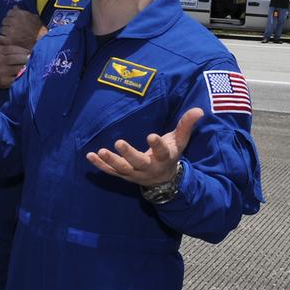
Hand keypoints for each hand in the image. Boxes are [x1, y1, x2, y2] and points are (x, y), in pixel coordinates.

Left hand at [0, 6, 44, 49]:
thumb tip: (15, 7)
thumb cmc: (38, 29)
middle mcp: (13, 21)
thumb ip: (22, 12)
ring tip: (12, 36)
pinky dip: (2, 40)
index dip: (11, 17)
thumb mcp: (33, 17)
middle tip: (13, 30)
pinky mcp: (8, 40)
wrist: (41, 42)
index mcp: (19, 14)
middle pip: (4, 21)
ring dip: (5, 32)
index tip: (14, 22)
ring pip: (1, 29)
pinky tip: (7, 40)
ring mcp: (10, 31)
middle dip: (8, 25)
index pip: (9, 13)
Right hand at [0, 42, 31, 90]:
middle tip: (28, 60)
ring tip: (24, 67)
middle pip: (20, 58)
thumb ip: (13, 46)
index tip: (29, 53)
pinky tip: (19, 74)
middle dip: (26, 59)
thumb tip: (30, 47)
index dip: (25, 51)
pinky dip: (20, 76)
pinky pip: (17, 77)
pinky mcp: (4, 81)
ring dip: (25, 67)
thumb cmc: (0, 60)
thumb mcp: (2, 50)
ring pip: (20, 68)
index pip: (16, 49)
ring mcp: (1, 71)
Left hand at [86, 107, 203, 186]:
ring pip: (122, 168)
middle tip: (119, 142)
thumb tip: (199, 109)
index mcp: (164, 158)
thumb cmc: (170, 154)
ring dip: (110, 160)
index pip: (162, 152)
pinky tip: (90, 155)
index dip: (157, 144)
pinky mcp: (123, 175)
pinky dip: (100, 165)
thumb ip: (186, 125)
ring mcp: (134, 173)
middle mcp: (149, 167)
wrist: (164, 179)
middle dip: (129, 154)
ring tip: (100, 151)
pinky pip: (110, 171)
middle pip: (138, 162)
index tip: (152, 135)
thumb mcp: (180, 141)